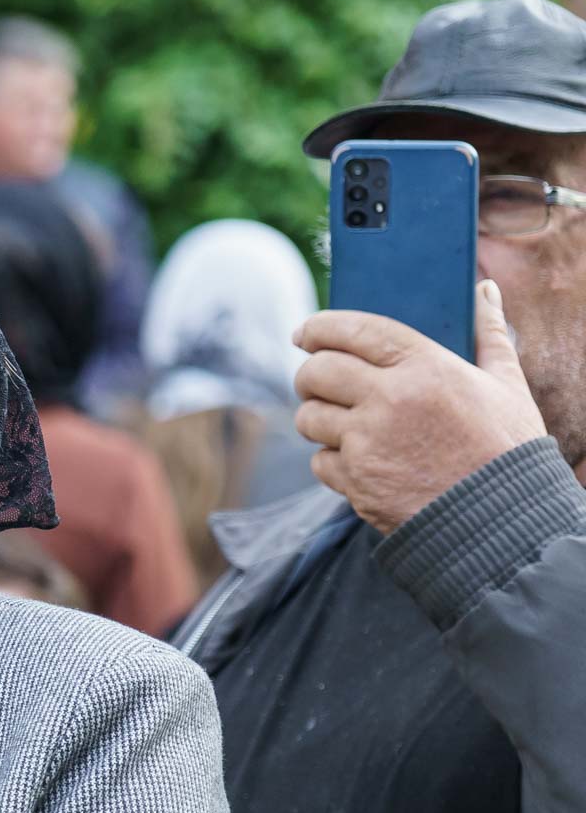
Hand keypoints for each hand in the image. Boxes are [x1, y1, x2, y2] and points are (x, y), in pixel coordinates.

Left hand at [292, 280, 546, 533]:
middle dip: (309, 373)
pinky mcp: (355, 481)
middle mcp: (390, 400)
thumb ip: (489, 334)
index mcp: (426, 367)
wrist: (502, 521)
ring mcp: (368, 443)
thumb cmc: (506, 449)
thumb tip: (484, 291)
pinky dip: (331, 460)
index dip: (320, 327)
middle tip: (316, 379)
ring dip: (316, 417)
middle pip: (316, 372)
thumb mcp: (507, 385)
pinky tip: (358, 459)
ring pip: (309, 417)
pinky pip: (320, 461)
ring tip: (339, 421)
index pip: (355, 330)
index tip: (304, 332)